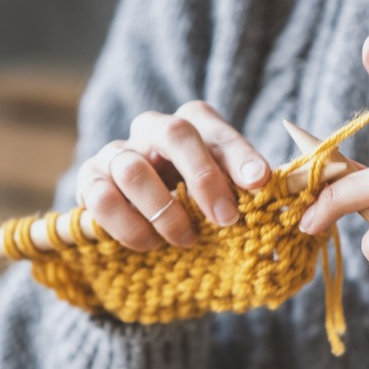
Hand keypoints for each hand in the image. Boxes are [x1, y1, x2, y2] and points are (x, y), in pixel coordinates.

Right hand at [75, 102, 270, 250]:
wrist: (145, 225)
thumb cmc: (197, 205)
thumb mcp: (226, 195)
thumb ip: (248, 193)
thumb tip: (279, 203)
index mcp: (192, 125)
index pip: (215, 128)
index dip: (239, 154)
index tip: (261, 182)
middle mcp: (152, 130)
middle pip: (175, 133)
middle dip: (204, 179)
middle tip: (226, 220)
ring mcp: (116, 153)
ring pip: (133, 169)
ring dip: (165, 211)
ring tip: (186, 240)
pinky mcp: (89, 182)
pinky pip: (101, 199)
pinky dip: (129, 226)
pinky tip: (150, 244)